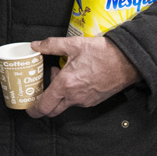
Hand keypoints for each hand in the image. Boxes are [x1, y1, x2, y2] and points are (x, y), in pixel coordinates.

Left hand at [25, 34, 139, 117]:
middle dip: (44, 104)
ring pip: (65, 103)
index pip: (44, 106)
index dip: (33, 109)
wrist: (127, 62)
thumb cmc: (102, 53)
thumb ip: (51, 45)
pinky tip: (75, 78)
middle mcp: (74, 97)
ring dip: (59, 93)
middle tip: (41, 90)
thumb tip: (35, 45)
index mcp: (65, 85)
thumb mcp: (73, 45)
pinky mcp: (94, 101)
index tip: (28, 106)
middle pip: (52, 110)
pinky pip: (77, 101)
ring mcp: (85, 101)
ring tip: (61, 74)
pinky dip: (71, 93)